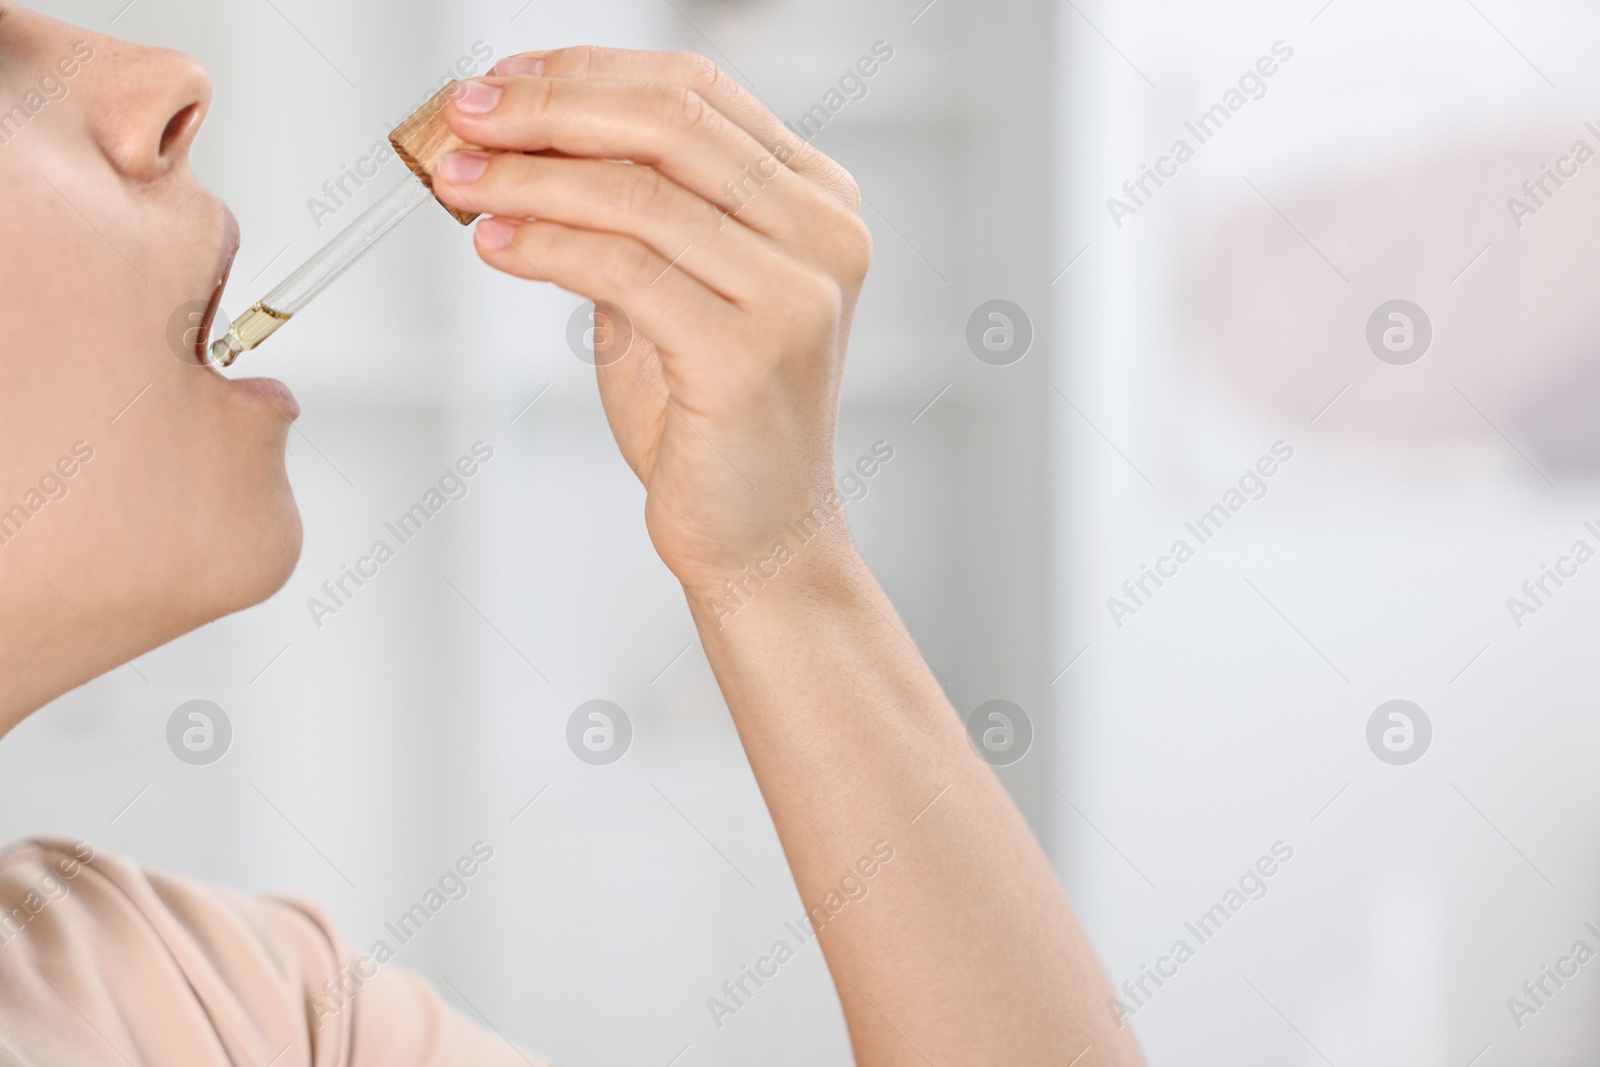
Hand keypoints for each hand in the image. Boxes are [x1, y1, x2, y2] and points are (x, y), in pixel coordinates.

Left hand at [436, 48, 871, 610]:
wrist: (758, 534)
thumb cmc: (714, 417)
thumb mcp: (675, 287)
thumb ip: (630, 211)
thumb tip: (520, 137)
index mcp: (816, 199)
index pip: (694, 91)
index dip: (586, 70)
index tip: (503, 79)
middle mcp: (823, 234)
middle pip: (667, 122)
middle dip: (547, 109)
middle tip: (465, 115)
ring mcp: (795, 294)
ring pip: (635, 193)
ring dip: (527, 177)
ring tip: (459, 180)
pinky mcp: (749, 354)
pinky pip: (623, 269)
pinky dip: (544, 245)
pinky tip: (494, 242)